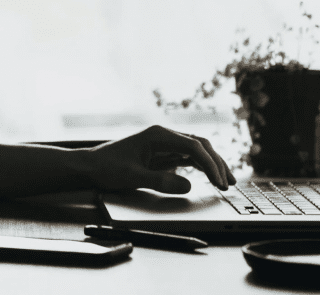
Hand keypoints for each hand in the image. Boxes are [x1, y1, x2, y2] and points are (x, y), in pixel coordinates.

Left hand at [83, 125, 235, 193]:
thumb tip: (188, 185)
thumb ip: (160, 181)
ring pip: (197, 150)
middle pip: (200, 145)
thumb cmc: (107, 167)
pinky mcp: (162, 154)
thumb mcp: (132, 177)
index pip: (193, 146)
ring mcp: (164, 144)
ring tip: (226, 181)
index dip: (209, 164)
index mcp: (158, 135)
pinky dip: (201, 167)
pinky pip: (188, 157)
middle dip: (216, 163)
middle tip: (228, 183)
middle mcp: (164, 136)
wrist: (90, 166)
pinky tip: (210, 177)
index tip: (219, 181)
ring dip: (212, 164)